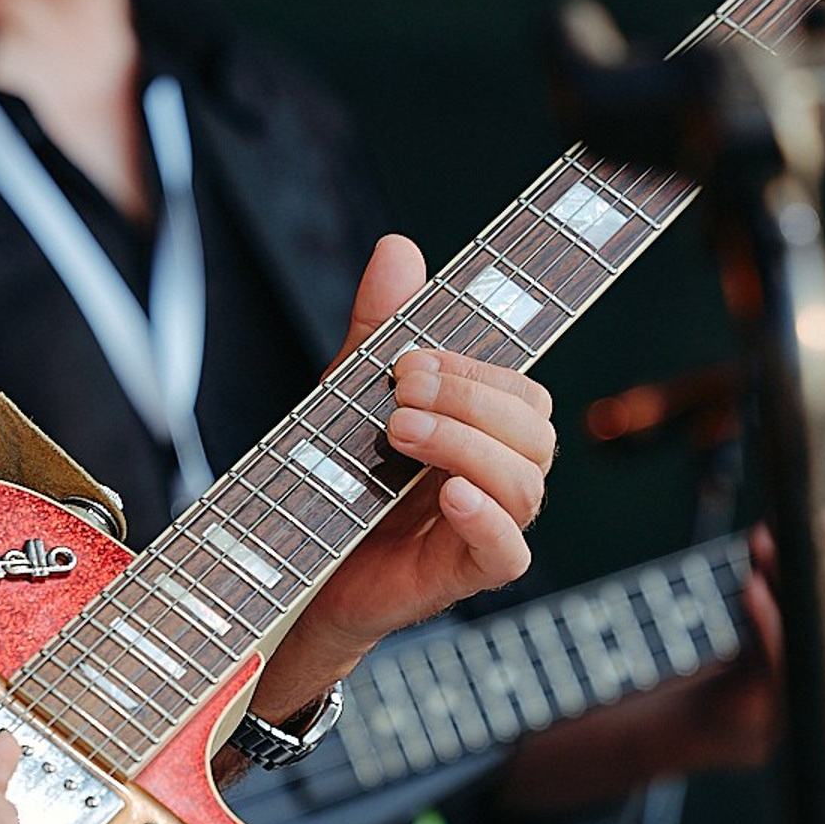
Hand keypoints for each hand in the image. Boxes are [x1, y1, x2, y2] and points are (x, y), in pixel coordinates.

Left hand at [255, 236, 555, 716]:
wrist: (289, 565)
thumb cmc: (333, 478)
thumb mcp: (348, 391)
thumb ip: (380, 326)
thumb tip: (400, 249)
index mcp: (480, 431)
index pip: (522, 390)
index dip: (479, 369)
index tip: (410, 357)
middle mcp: (492, 477)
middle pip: (535, 430)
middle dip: (472, 400)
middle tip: (399, 394)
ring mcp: (481, 528)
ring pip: (527, 484)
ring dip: (467, 446)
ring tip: (400, 434)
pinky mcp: (460, 575)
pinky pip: (509, 553)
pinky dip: (486, 520)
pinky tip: (449, 494)